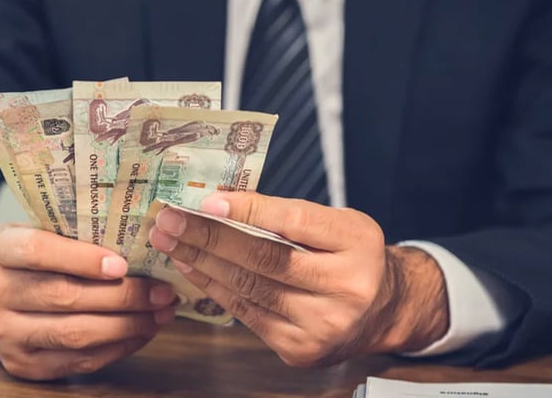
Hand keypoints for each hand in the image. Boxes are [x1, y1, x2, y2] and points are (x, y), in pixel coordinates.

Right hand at [0, 223, 175, 379]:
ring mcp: (1, 334)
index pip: (38, 252)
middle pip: (64, 297)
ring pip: (73, 334)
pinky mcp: (19, 364)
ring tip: (159, 313)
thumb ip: (76, 233)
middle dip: (122, 297)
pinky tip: (140, 332)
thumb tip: (141, 244)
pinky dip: (116, 348)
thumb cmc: (30, 253)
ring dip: (126, 326)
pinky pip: (77, 361)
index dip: (83, 259)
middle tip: (161, 291)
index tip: (123, 265)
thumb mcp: (40, 228)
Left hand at [147, 193, 448, 366]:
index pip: (295, 222)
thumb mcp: (336, 224)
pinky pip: (246, 314)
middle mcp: (345, 288)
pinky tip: (191, 269)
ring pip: (249, 289)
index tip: (207, 200)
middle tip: (169, 220)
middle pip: (265, 259)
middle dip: (209, 237)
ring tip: (169, 242)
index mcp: (357, 243)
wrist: (381, 311)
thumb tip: (221, 202)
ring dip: (201, 263)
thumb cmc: (351, 257)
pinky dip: (214, 289)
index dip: (249, 210)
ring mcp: (322, 325)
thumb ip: (289, 214)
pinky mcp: (300, 350)